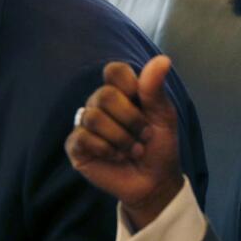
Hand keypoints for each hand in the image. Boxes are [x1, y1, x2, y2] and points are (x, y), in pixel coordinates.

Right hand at [65, 56, 183, 229]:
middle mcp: (100, 105)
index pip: (113, 71)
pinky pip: (82, 137)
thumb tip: (162, 59)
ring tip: (132, 151)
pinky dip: (105, 149)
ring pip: (93, 117)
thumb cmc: (159, 147)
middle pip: (103, 95)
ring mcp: (85, 125)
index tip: (143, 104)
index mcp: (121, 93)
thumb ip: (155, 89)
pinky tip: (115, 157)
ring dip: (120, 138)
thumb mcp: (164, 117)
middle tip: (143, 136)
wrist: (154, 182)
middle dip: (130, 120)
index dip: (129, 85)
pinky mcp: (76, 146)